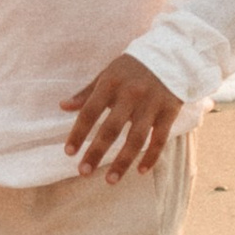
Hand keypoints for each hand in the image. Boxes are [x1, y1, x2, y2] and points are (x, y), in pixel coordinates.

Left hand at [60, 53, 179, 181]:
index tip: (69, 152)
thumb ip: (87, 92)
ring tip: (110, 180)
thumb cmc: (133, 67)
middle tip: (83, 172)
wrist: (172, 54)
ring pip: (136, 138)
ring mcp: (151, 104)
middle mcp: (131, 94)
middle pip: (111, 128)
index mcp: (111, 83)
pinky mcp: (169, 111)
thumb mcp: (108, 73)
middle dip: (96, 152)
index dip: (79, 132)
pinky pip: (160, 138)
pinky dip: (151, 156)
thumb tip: (63, 107)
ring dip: (122, 161)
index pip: (90, 111)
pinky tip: (141, 171)